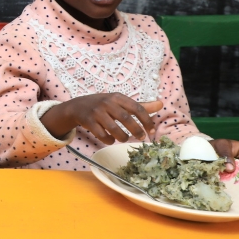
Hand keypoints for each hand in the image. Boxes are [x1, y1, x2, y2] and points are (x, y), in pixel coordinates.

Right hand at [41, 94, 162, 143]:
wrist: (76, 106)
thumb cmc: (103, 105)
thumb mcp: (120, 102)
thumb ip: (140, 106)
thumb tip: (161, 104)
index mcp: (117, 97)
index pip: (137, 108)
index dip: (147, 120)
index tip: (152, 130)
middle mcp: (107, 103)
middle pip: (126, 118)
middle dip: (136, 131)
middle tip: (141, 138)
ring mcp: (96, 112)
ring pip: (114, 129)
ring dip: (122, 137)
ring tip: (124, 139)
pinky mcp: (88, 122)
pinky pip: (102, 135)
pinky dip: (108, 140)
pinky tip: (110, 139)